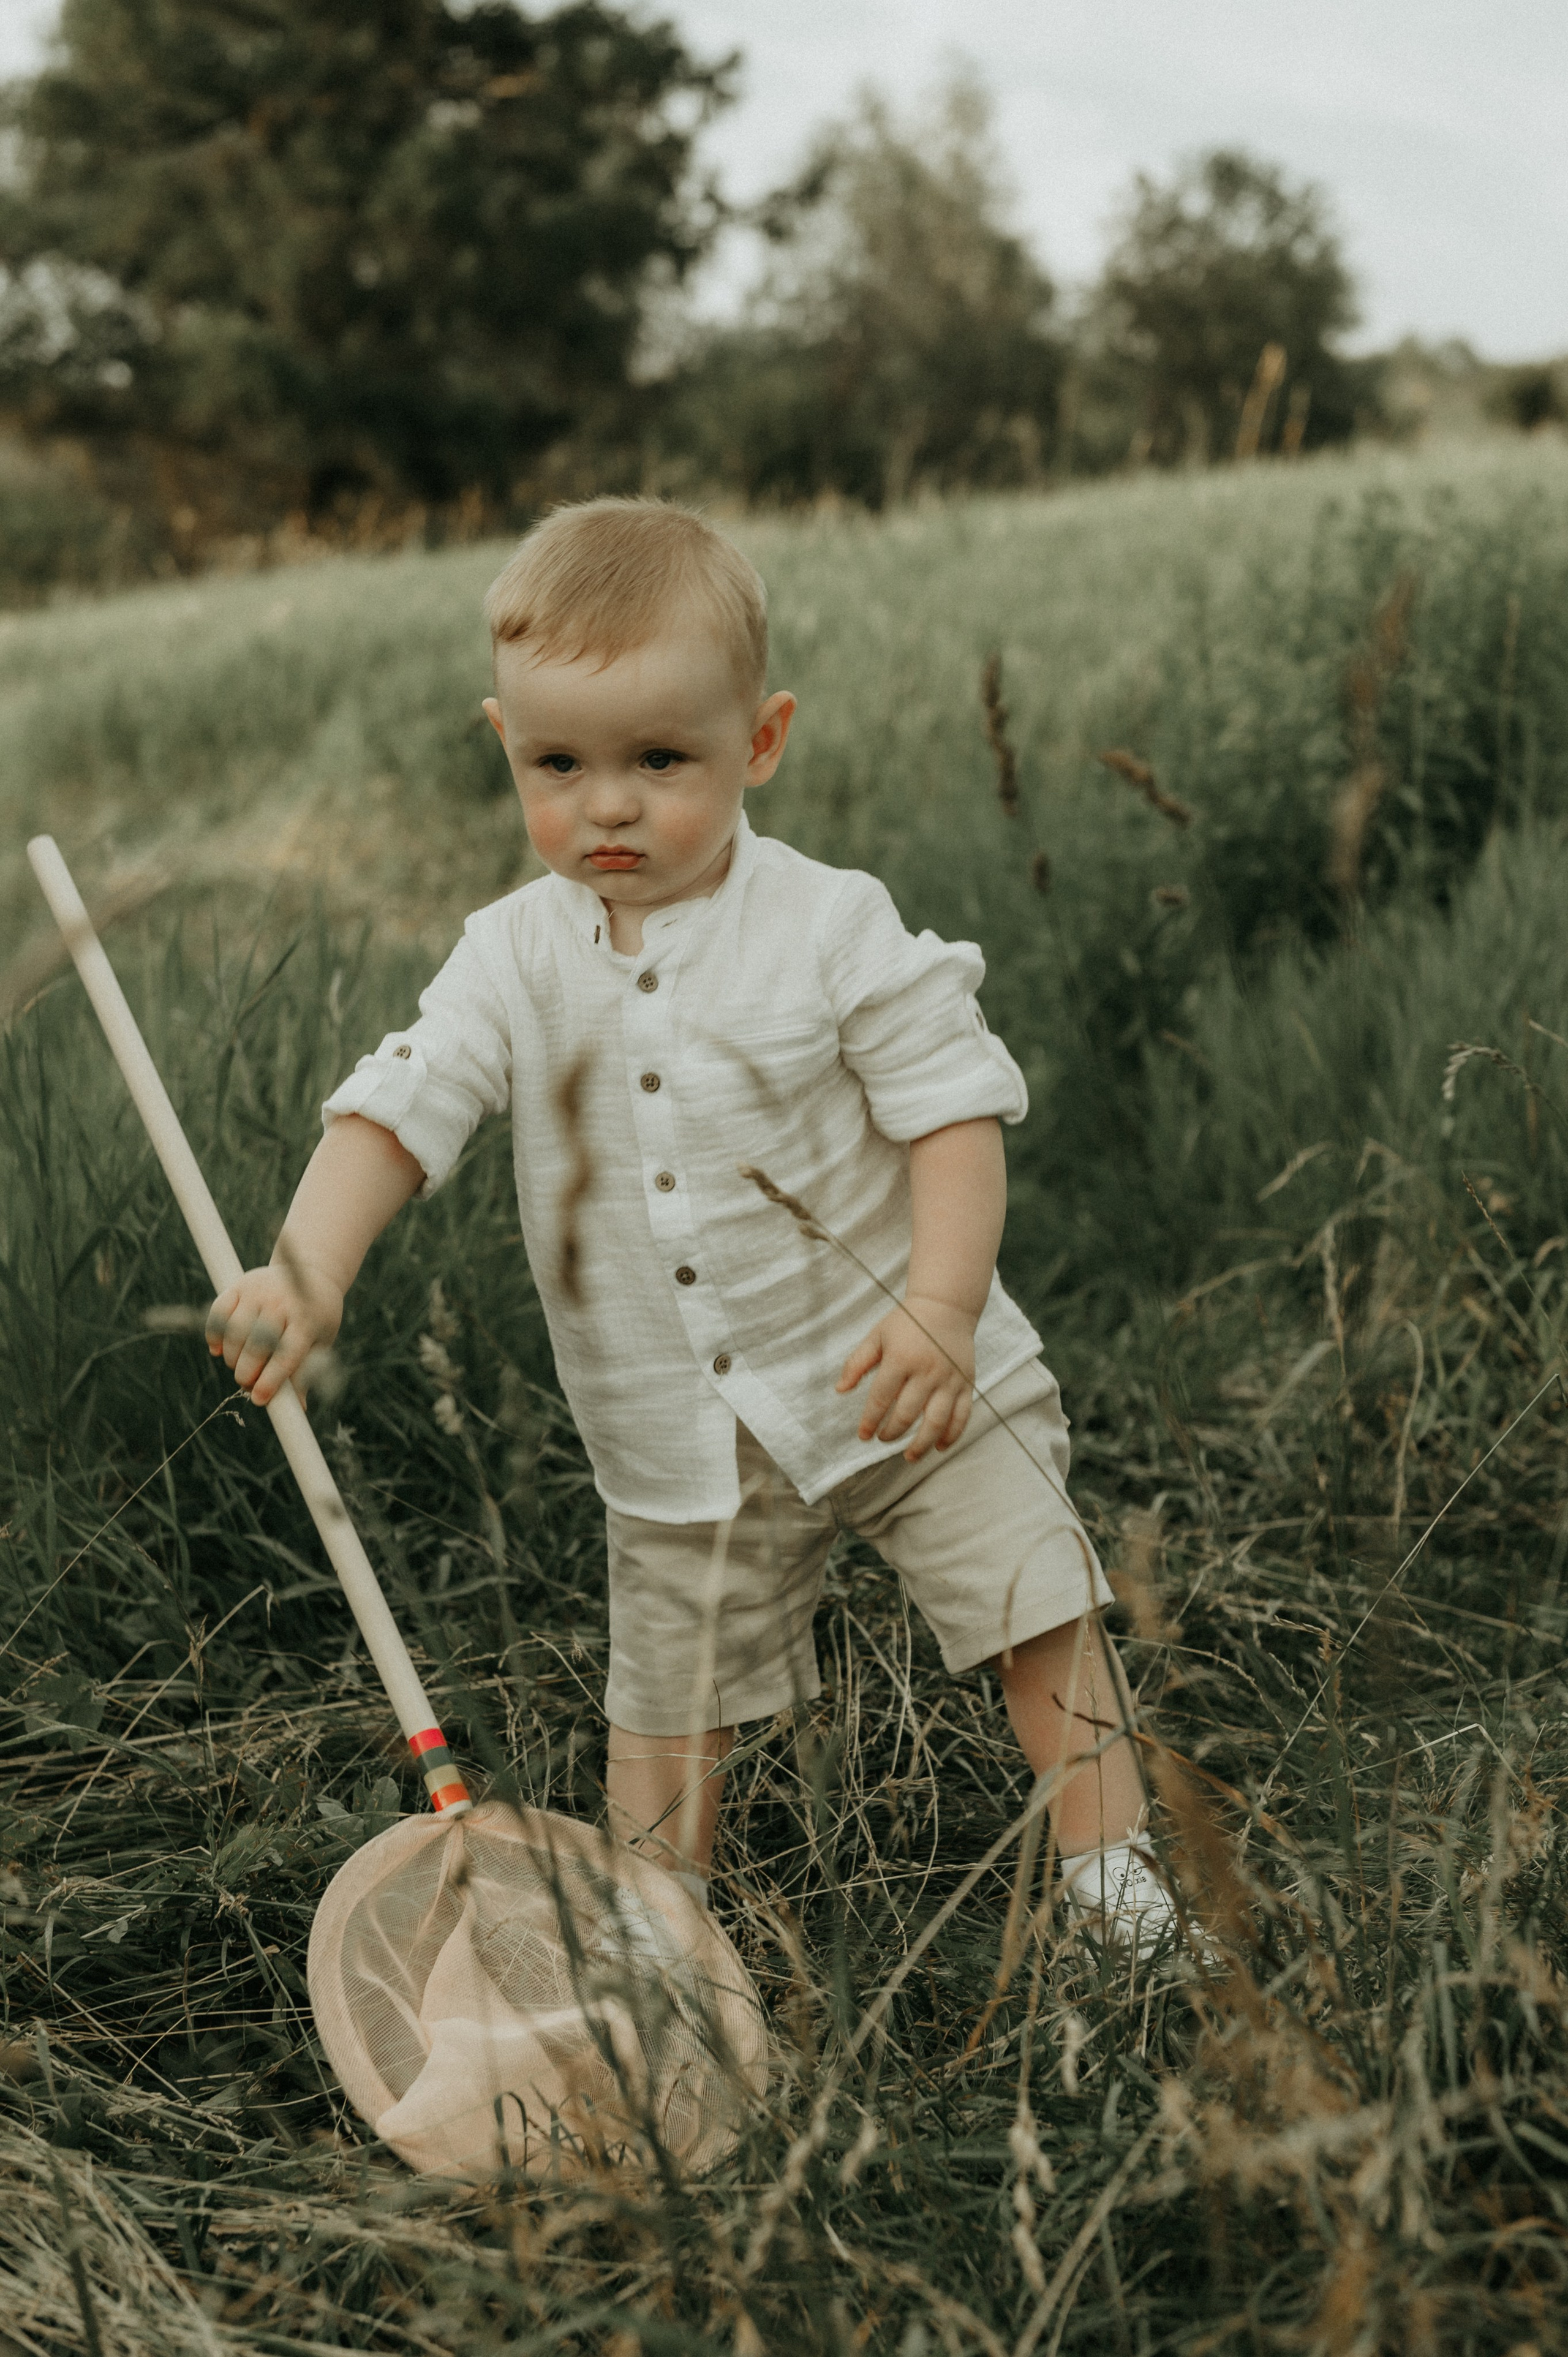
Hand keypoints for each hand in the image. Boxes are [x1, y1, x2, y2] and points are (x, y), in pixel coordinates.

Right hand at [206, 1258, 342, 1407]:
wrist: (312, 1272)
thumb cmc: (316, 1317)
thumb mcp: (320, 1343)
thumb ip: (306, 1373)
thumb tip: (299, 1408)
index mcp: (307, 1320)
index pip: (287, 1355)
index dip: (271, 1380)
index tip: (259, 1399)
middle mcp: (282, 1302)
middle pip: (257, 1344)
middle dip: (247, 1372)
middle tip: (246, 1383)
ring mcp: (260, 1290)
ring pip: (234, 1331)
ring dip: (232, 1357)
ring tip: (239, 1366)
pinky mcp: (240, 1285)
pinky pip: (218, 1312)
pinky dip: (214, 1334)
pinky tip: (219, 1349)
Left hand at [836, 1294, 977, 1460]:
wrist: (946, 1306)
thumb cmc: (906, 1322)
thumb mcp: (877, 1336)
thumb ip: (857, 1363)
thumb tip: (840, 1390)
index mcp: (901, 1359)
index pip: (882, 1398)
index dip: (870, 1420)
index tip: (863, 1435)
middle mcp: (927, 1371)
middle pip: (908, 1413)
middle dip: (892, 1432)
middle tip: (883, 1439)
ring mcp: (949, 1379)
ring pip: (937, 1421)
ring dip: (922, 1443)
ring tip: (909, 1456)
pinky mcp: (966, 1383)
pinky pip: (962, 1415)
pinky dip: (952, 1435)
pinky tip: (939, 1446)